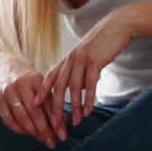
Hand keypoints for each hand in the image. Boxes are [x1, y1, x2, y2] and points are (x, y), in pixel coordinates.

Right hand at [0, 60, 58, 148]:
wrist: (5, 67)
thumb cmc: (28, 79)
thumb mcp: (41, 83)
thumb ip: (51, 101)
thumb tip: (62, 124)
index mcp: (35, 79)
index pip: (48, 104)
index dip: (56, 121)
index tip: (62, 135)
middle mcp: (21, 84)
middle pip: (34, 112)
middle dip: (45, 130)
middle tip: (53, 143)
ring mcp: (8, 92)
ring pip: (21, 117)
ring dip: (33, 132)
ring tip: (42, 140)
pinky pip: (8, 120)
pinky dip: (18, 129)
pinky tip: (27, 134)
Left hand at [39, 9, 132, 135]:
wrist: (116, 27)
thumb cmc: (102, 44)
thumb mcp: (86, 58)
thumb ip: (79, 74)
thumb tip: (78, 92)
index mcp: (66, 59)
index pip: (50, 77)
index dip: (42, 92)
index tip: (35, 106)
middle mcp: (70, 59)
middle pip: (59, 87)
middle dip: (57, 107)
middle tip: (56, 123)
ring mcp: (82, 60)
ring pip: (74, 88)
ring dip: (75, 107)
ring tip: (76, 122)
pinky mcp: (95, 61)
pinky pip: (90, 84)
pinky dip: (89, 99)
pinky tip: (89, 111)